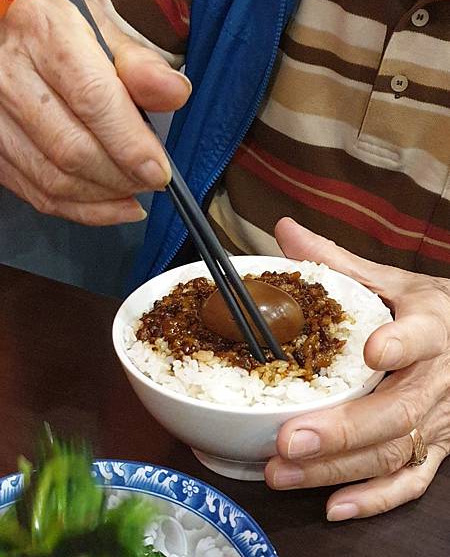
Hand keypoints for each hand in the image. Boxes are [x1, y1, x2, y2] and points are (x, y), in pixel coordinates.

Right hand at [0, 0, 190, 224]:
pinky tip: (115, 206)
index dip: (130, 143)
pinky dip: (85, 210)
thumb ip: (143, 67)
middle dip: (122, 176)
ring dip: (106, 196)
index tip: (158, 170)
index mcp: (46, 33)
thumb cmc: (70, 38)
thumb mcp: (110, 35)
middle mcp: (10, 75)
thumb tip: (175, 92)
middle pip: (71, 149)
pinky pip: (41, 195)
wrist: (23, 43)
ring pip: (55, 180)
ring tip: (135, 188)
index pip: (92, 99)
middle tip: (152, 180)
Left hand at [265, 218, 449, 519]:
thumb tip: (284, 230)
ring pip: (392, 452)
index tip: (375, 350)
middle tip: (288, 439)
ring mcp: (438, 422)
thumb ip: (338, 261)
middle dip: (342, 430)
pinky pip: (409, 482)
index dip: (401, 344)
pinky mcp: (435, 449)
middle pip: (395, 411)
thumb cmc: (428, 310)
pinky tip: (334, 507)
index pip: (421, 335)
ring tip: (284, 472)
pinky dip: (375, 499)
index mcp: (431, 326)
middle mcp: (437, 379)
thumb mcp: (392, 280)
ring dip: (338, 468)